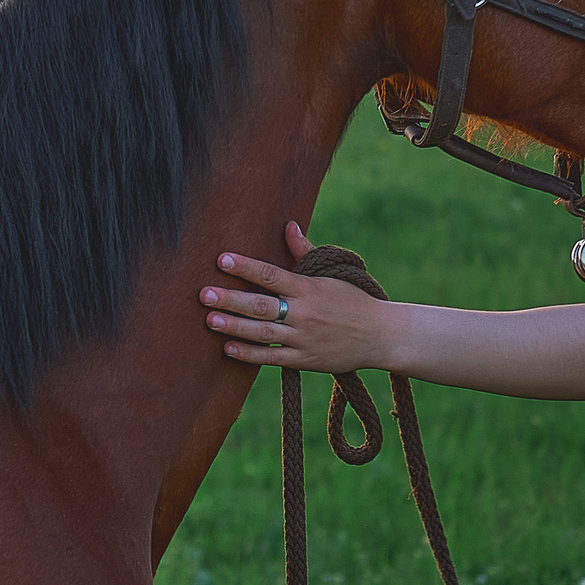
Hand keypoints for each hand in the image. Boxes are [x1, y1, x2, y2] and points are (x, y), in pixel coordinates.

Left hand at [200, 221, 396, 372]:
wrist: (381, 335)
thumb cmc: (352, 300)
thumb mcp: (331, 274)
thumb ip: (305, 251)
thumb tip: (288, 225)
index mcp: (309, 288)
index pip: (271, 275)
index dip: (246, 267)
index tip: (221, 260)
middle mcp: (304, 313)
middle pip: (261, 305)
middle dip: (231, 299)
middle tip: (204, 294)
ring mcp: (303, 338)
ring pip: (263, 332)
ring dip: (234, 326)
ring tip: (209, 320)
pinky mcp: (305, 359)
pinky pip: (272, 358)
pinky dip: (250, 354)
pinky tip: (228, 349)